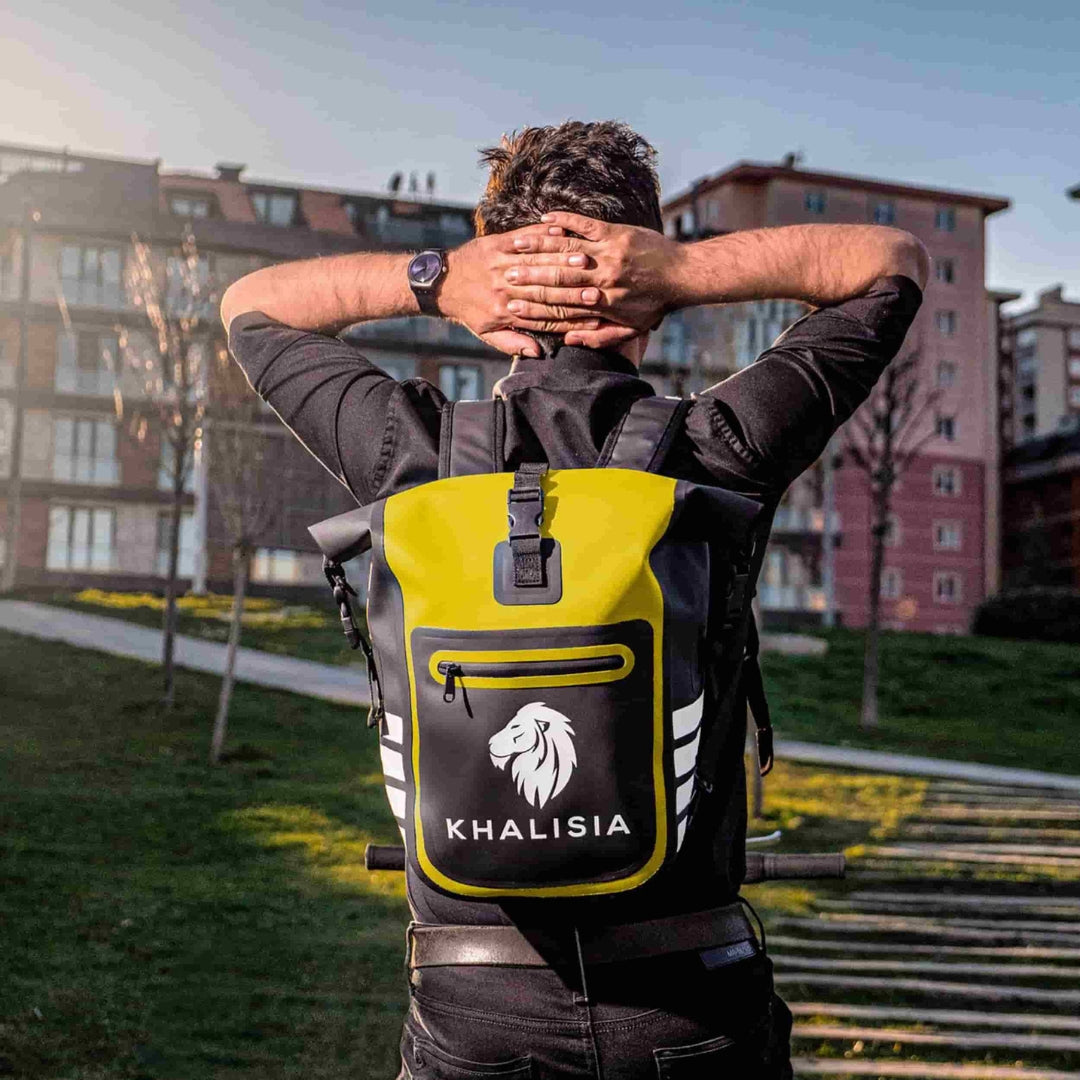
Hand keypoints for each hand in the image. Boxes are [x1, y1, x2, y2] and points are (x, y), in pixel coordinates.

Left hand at [439, 224, 609, 355]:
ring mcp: (499, 263)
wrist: (441, 283)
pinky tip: (562, 232)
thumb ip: (513, 343)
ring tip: (585, 256)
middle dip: (571, 284)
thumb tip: (537, 353)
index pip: (544, 313)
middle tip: (597, 284)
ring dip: (562, 257)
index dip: (569, 314)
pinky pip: (523, 237)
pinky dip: (542, 234)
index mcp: (505, 311)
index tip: (592, 313)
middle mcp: (504, 287)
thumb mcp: (488, 333)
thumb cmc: (469, 310)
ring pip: (537, 260)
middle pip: (544, 285)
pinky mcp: (495, 244)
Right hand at [501, 211, 686, 348]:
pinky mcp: (615, 233)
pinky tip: (545, 219)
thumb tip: (569, 339)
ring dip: (539, 248)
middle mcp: (602, 278)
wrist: (682, 275)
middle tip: (505, 277)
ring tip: (515, 248)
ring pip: (566, 251)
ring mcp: (608, 253)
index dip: (534, 306)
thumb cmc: (655, 304)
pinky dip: (564, 221)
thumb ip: (599, 337)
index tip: (511, 307)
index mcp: (602, 304)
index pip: (561, 306)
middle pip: (558, 278)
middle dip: (529, 278)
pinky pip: (584, 224)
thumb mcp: (630, 329)